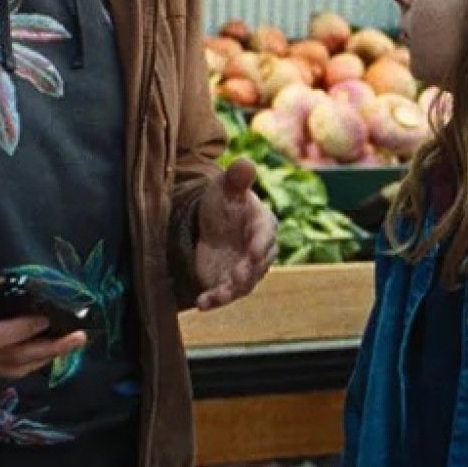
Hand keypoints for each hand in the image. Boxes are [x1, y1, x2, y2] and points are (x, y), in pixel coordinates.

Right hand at [0, 243, 86, 378]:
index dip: (20, 331)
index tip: (46, 317)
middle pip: (6, 359)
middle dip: (45, 350)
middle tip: (78, 337)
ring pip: (7, 368)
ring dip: (41, 359)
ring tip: (70, 344)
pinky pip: (2, 366)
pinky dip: (28, 360)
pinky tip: (47, 347)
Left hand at [192, 159, 277, 310]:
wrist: (212, 222)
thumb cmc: (226, 200)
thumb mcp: (227, 186)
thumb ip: (237, 177)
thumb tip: (245, 162)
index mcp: (263, 225)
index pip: (266, 236)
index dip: (260, 245)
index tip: (253, 253)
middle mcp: (259, 251)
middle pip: (258, 266)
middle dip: (247, 273)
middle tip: (236, 277)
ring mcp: (245, 270)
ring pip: (242, 285)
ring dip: (229, 292)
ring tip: (214, 297)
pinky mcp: (228, 282)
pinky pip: (224, 294)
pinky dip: (214, 300)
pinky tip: (201, 303)